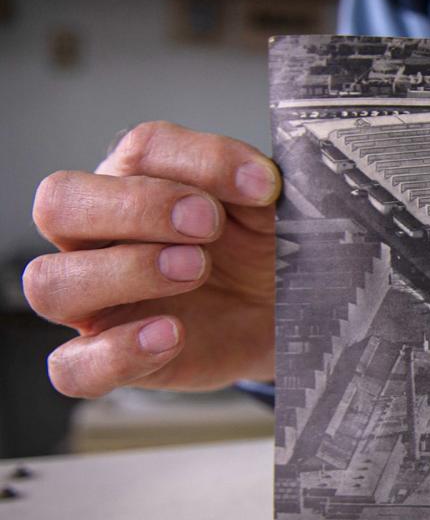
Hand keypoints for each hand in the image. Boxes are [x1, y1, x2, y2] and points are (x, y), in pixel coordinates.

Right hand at [23, 122, 279, 396]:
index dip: (201, 162)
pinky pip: (72, 368)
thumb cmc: (266, 249)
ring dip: (124, 272)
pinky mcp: (111, 360)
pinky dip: (115, 353)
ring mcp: (96, 301)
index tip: (263, 186)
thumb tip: (258, 176)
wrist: (289, 315)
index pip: (139, 151)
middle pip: (60, 202)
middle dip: (138, 207)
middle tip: (209, 223)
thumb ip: (253, 182)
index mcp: (136, 181)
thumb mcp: (268, 209)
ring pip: (49, 283)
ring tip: (196, 271)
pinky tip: (171, 334)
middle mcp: (98, 237)